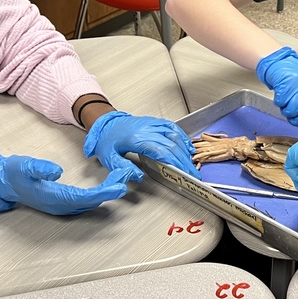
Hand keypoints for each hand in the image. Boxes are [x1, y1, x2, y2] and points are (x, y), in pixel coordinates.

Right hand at [0, 154, 128, 215]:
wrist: (3, 182)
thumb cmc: (13, 173)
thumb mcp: (23, 165)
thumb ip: (39, 168)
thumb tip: (57, 172)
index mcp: (52, 197)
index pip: (82, 197)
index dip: (102, 193)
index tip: (118, 187)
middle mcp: (59, 205)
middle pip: (90, 202)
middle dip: (110, 191)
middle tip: (126, 177)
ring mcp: (60, 206)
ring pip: (89, 202)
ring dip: (106, 192)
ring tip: (122, 179)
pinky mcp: (62, 202)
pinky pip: (84, 201)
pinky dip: (99, 193)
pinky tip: (108, 185)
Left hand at [83, 111, 197, 177]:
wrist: (104, 123)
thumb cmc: (107, 140)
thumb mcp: (108, 158)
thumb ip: (123, 168)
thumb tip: (138, 176)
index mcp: (136, 139)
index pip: (162, 151)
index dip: (175, 162)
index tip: (184, 172)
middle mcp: (146, 129)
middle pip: (171, 145)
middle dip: (184, 160)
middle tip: (192, 173)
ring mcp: (151, 124)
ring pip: (174, 135)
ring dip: (184, 149)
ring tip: (191, 162)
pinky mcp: (154, 122)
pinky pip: (171, 127)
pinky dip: (181, 136)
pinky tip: (186, 145)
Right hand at [255, 47, 297, 134]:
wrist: (281, 62)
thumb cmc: (295, 75)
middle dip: (297, 120)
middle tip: (294, 115)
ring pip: (292, 112)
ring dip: (286, 111)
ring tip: (287, 102)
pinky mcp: (285, 87)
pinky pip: (281, 104)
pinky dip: (279, 102)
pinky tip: (282, 95)